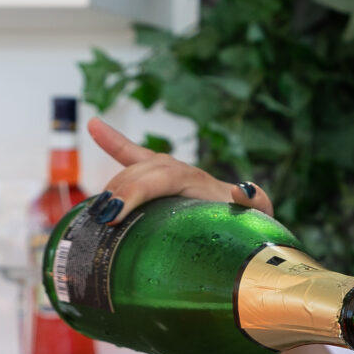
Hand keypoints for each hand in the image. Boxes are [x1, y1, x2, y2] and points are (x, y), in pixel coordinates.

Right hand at [87, 118, 272, 217]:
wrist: (246, 228)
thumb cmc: (250, 226)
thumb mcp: (259, 220)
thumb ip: (256, 204)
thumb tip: (240, 189)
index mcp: (199, 182)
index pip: (163, 178)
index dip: (138, 190)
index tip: (117, 213)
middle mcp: (181, 173)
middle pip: (143, 173)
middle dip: (121, 191)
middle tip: (103, 218)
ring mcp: (167, 174)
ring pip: (134, 171)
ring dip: (112, 186)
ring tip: (95, 210)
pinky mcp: (158, 181)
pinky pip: (133, 156)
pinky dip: (115, 142)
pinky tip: (94, 125)